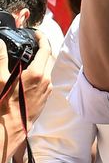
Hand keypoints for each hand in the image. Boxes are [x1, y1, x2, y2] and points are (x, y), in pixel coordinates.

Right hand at [0, 31, 53, 162]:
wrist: (10, 129)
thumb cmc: (4, 105)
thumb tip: (0, 42)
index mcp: (38, 73)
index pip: (46, 49)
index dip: (42, 38)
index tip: (37, 32)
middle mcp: (47, 81)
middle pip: (49, 58)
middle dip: (43, 48)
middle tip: (34, 42)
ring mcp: (47, 90)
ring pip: (48, 70)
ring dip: (41, 61)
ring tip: (30, 56)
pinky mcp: (44, 98)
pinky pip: (45, 80)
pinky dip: (40, 72)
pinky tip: (28, 73)